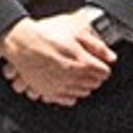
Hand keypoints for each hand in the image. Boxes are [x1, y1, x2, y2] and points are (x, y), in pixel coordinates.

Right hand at [0, 10, 116, 106]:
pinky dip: (70, 95)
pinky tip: (69, 87)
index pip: (104, 72)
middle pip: (94, 84)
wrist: (22, 42)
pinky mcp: (48, 91)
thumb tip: (111, 57)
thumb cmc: (46, 35)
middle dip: (94, 76)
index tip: (99, 63)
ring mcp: (60, 86)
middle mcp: (73, 78)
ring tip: (79, 76)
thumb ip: (97, 46)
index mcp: (83, 63)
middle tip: (90, 68)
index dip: (103, 66)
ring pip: (81, 93)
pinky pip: (66, 100)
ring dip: (84, 85)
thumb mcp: (76, 32)